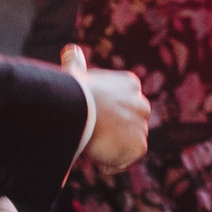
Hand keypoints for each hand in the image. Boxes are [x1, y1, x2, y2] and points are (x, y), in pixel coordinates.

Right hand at [66, 45, 149, 170]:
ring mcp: (142, 126)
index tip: (89, 117)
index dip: (104, 117)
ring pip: (125, 145)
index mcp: (130, 85)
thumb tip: (70, 49)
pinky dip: (110, 162)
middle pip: (127, 127)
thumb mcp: (75, 74)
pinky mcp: (139, 146)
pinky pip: (125, 160)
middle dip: (111, 134)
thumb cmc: (73, 92)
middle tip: (90, 132)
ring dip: (109, 148)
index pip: (122, 107)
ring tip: (93, 140)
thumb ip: (76, 63)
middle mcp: (142, 104)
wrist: (79, 108)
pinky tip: (97, 151)